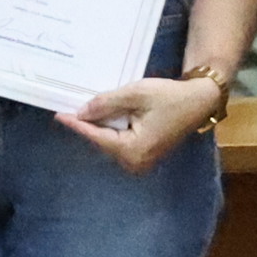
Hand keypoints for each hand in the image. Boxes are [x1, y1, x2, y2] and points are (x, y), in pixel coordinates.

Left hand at [63, 70, 227, 170]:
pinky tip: (100, 117)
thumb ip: (106, 104)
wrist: (199, 101)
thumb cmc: (170, 97)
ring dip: (98, 128)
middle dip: (87, 126)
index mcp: (133, 150)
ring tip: (79, 112)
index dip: (77, 124)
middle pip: (102, 141)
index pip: (97, 136)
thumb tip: (81, 112)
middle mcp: (135, 162)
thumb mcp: (136, 94)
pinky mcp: (144, 155)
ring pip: (110, 142)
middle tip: (66, 110)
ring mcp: (141, 161)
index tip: (58, 115)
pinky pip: (120, 143)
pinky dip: (110, 130)